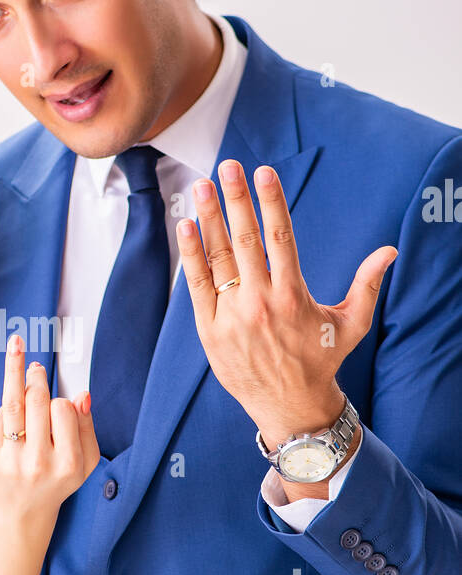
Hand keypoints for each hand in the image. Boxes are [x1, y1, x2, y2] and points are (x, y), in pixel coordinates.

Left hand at [0, 334, 99, 524]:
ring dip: (15, 369)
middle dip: (37, 377)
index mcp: (68, 464)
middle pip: (37, 401)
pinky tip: (12, 404)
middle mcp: (39, 463)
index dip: (61, 401)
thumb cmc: (57, 482)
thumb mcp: (85, 463)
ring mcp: (12, 461)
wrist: (21, 515)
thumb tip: (82, 395)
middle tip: (36, 366)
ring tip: (17, 346)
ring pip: (13, 403)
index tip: (59, 403)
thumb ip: (87, 428)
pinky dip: (7, 406)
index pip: (63, 410)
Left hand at [175, 161, 397, 449]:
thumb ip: (367, 285)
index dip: (270, 201)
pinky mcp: (209, 330)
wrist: (289, 407)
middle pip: (245, 239)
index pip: (279, 236)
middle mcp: (260, 302)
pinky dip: (190, 256)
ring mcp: (231, 316)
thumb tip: (389, 251)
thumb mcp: (351, 324)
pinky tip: (186, 227)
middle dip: (235, 199)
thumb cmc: (321, 361)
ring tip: (202, 186)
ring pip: (218, 258)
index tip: (263, 173)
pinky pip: (197, 286)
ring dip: (208, 219)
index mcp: (293, 295)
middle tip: (227, 167)